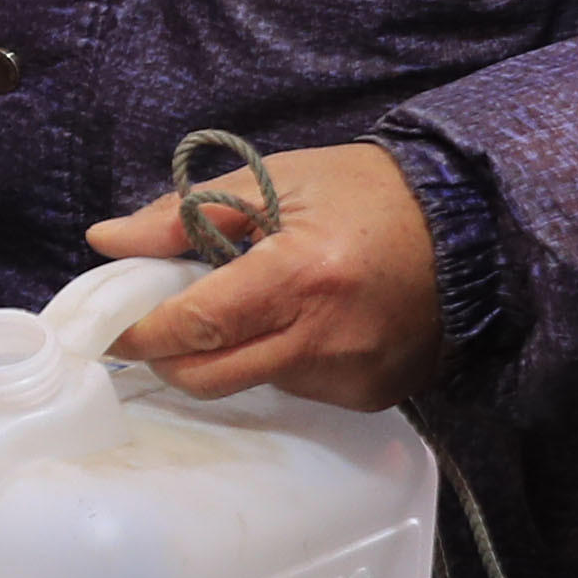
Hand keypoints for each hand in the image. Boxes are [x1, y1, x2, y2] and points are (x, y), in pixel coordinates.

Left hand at [86, 144, 449, 407]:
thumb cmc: (365, 193)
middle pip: (209, 376)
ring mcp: (354, 374)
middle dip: (169, 355)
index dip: (142, 329)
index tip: (110, 324)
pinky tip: (304, 321)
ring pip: (251, 382)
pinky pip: (298, 389)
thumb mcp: (271, 181)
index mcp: (300, 275)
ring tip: (254, 303)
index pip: (196, 324)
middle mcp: (328, 337)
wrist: (471, 227)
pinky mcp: (374, 396)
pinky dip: (280, 360)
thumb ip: (182, 215)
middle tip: (159, 323)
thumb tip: (106, 240)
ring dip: (231, 352)